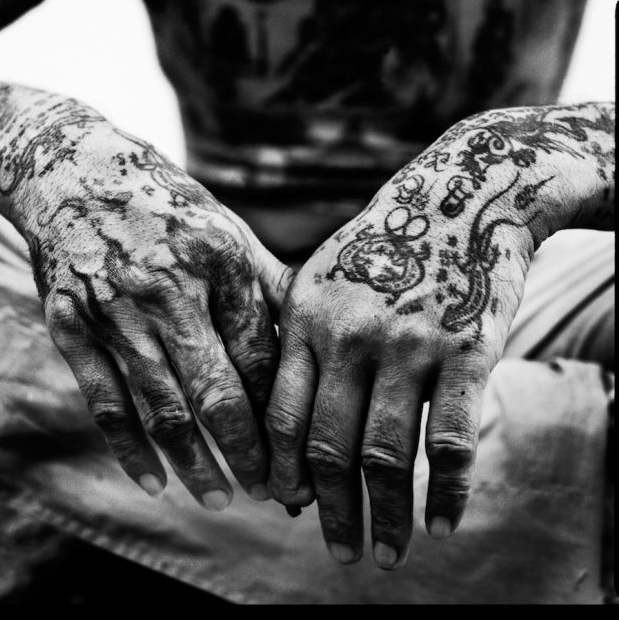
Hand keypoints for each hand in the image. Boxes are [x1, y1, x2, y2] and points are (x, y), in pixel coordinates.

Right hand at [0, 91, 293, 508]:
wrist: (75, 169)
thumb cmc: (168, 204)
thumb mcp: (228, 230)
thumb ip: (269, 284)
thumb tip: (315, 336)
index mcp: (219, 261)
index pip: (261, 355)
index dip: (285, 410)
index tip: (303, 451)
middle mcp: (168, 289)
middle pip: (217, 390)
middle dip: (248, 451)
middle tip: (273, 493)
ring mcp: (114, 310)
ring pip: (162, 406)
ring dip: (194, 462)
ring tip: (220, 497)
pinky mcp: (71, 325)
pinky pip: (104, 399)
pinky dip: (129, 448)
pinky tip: (155, 481)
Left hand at [265, 103, 613, 567]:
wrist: (462, 194)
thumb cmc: (386, 243)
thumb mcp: (323, 273)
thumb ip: (298, 334)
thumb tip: (285, 419)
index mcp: (307, 318)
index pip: (283, 414)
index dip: (282, 469)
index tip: (286, 505)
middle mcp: (351, 335)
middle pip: (330, 445)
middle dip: (330, 510)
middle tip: (339, 551)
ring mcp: (409, 344)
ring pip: (387, 454)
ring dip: (384, 516)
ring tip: (382, 554)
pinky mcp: (467, 351)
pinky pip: (451, 440)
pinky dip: (449, 492)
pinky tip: (445, 525)